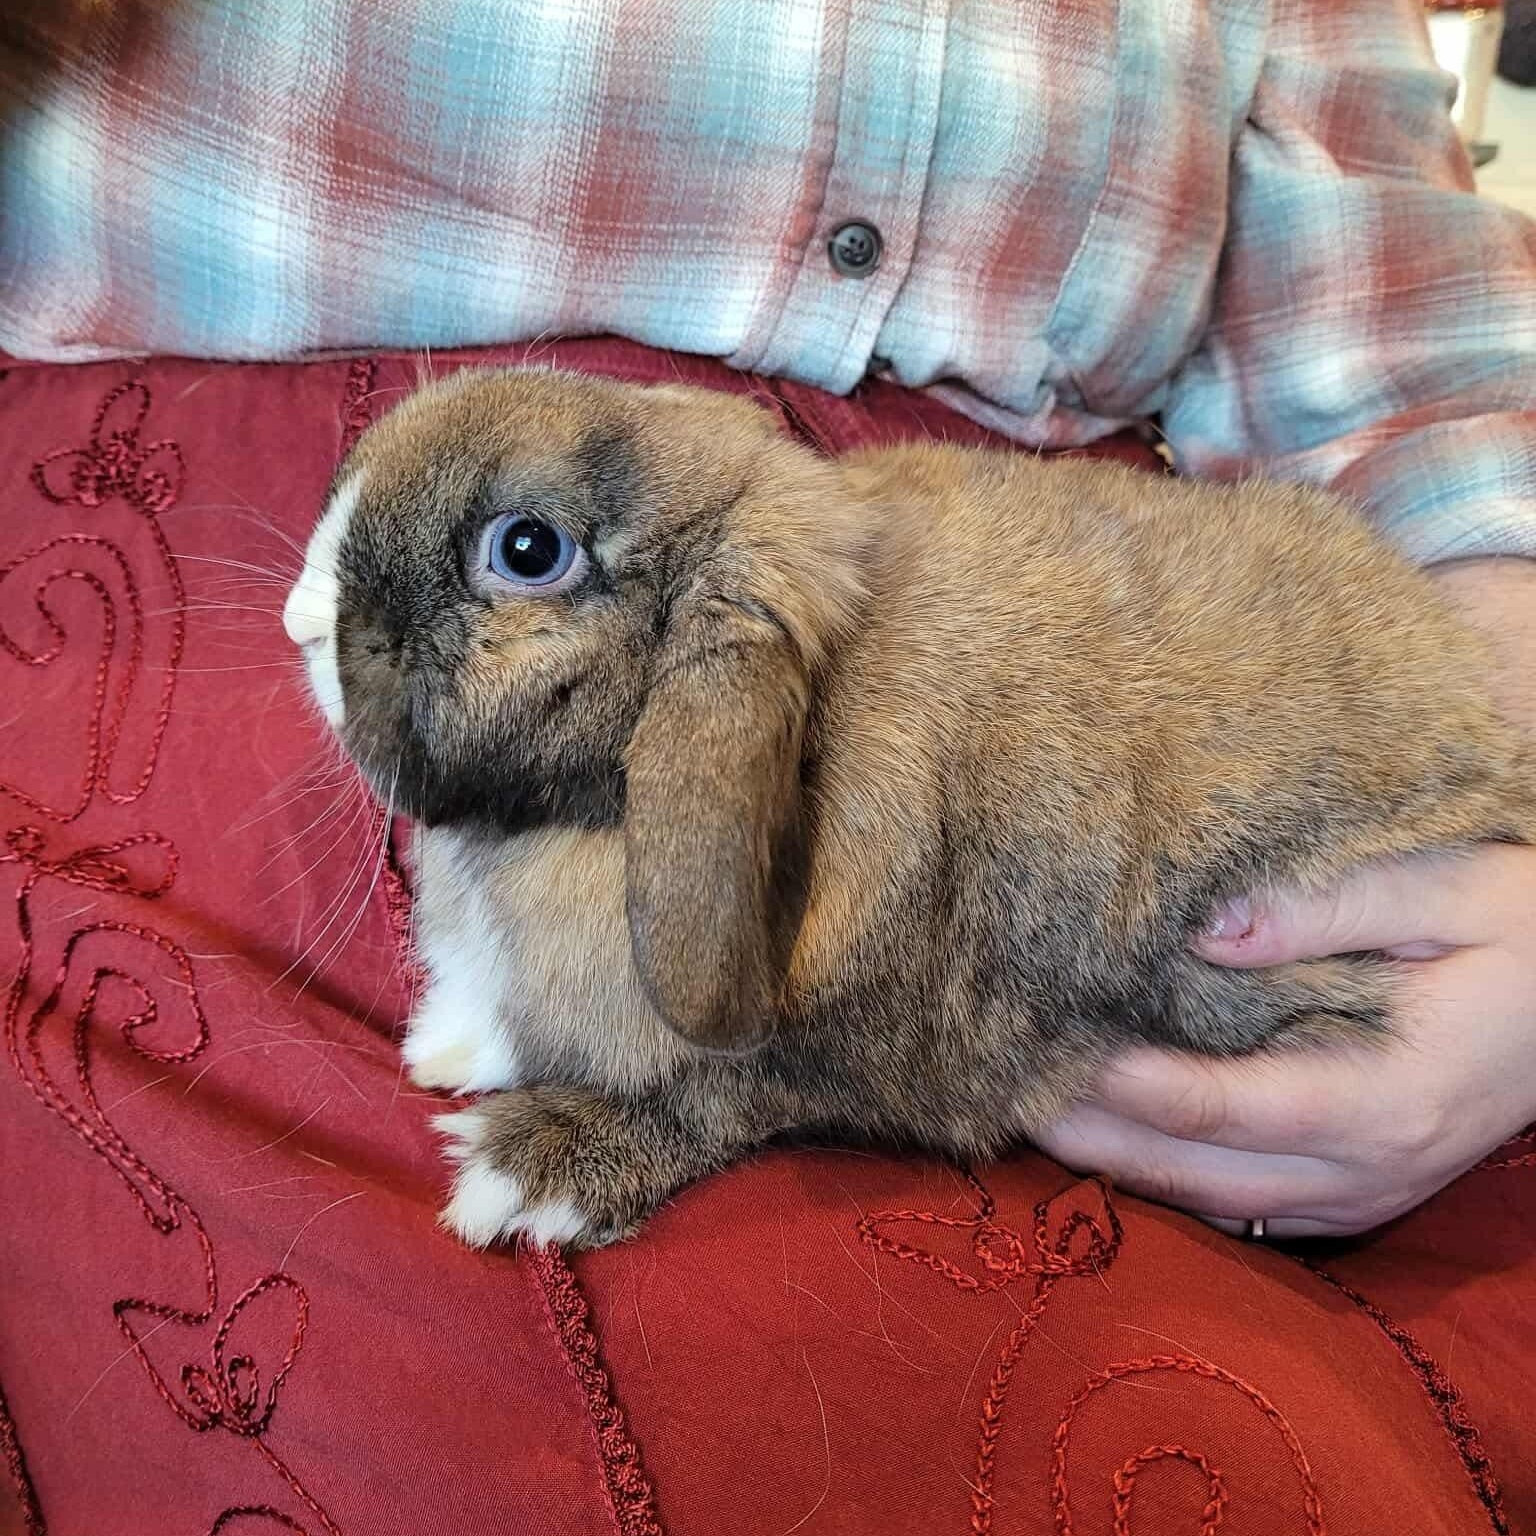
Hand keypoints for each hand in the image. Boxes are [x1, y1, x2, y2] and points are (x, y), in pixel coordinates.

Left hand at [1036, 557, 1535, 1237]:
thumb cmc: (1532, 934)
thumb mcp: (1453, 893)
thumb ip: (1329, 907)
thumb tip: (1203, 927)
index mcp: (1383, 1100)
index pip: (1214, 1108)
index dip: (1116, 1082)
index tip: (1034, 1041)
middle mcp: (1361, 1170)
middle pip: (1185, 1169)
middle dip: (1081, 1129)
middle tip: (984, 1079)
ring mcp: (1358, 1194)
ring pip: (1197, 1196)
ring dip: (1107, 1155)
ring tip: (1014, 1100)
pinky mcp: (1351, 1190)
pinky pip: (1229, 1199)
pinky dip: (1157, 1167)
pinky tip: (1099, 1126)